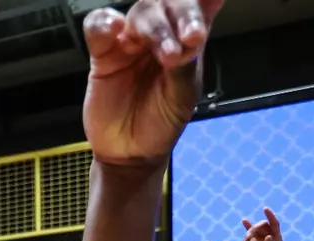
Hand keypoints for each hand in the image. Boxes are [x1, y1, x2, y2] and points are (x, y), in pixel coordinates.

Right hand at [81, 1, 223, 166]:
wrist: (130, 152)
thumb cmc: (161, 122)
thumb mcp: (182, 98)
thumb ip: (185, 68)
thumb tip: (187, 42)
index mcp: (187, 39)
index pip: (201, 5)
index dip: (205, 0)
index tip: (214, 4)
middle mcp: (161, 32)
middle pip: (170, 2)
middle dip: (183, 13)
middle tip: (192, 36)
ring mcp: (131, 40)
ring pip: (141, 11)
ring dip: (155, 28)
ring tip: (166, 56)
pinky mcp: (104, 53)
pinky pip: (99, 27)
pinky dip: (104, 22)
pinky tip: (115, 29)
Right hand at [241, 207, 281, 240]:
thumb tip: (268, 236)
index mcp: (277, 240)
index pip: (275, 224)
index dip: (270, 216)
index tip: (265, 209)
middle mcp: (270, 237)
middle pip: (263, 226)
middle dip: (254, 229)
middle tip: (248, 238)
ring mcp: (261, 239)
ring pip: (255, 229)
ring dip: (249, 232)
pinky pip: (251, 232)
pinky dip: (247, 227)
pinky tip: (244, 221)